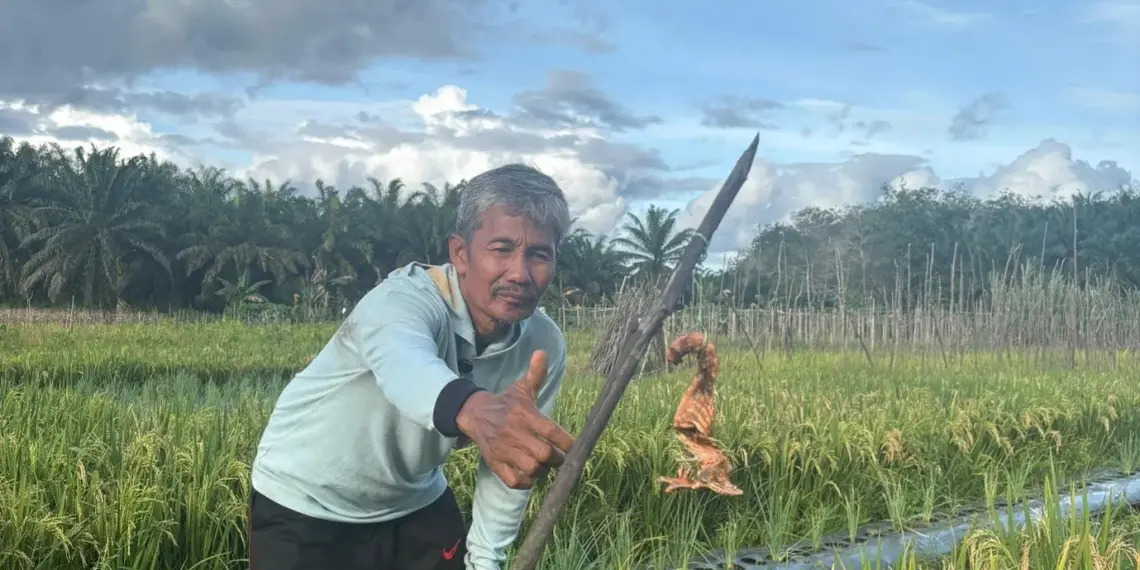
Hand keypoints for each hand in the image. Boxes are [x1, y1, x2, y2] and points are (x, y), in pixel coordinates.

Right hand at [455, 350, 574, 489]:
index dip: (568, 442)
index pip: (553, 431)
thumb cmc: (505, 403)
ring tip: (545, 466)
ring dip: (543, 471)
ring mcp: (504, 450)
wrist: (474, 414)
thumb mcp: (521, 388)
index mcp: (525, 415)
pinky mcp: (495, 463)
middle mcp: (516, 433)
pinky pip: (514, 480)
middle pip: (545, 454)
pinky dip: (525, 483)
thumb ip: (536, 374)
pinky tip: (530, 476)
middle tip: (559, 458)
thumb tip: (543, 352)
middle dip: (557, 460)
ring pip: (532, 469)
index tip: (572, 446)